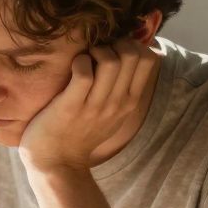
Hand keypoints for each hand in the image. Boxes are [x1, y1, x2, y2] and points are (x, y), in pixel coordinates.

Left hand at [19, 37, 161, 172]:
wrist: (57, 164)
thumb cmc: (80, 132)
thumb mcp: (113, 113)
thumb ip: (124, 88)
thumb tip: (134, 55)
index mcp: (130, 101)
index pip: (150, 58)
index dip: (133, 44)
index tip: (115, 50)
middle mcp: (117, 103)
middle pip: (133, 54)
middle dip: (115, 43)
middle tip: (98, 53)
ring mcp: (95, 105)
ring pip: (110, 60)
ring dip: (95, 51)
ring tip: (85, 60)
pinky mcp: (71, 106)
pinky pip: (83, 72)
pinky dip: (78, 62)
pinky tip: (72, 68)